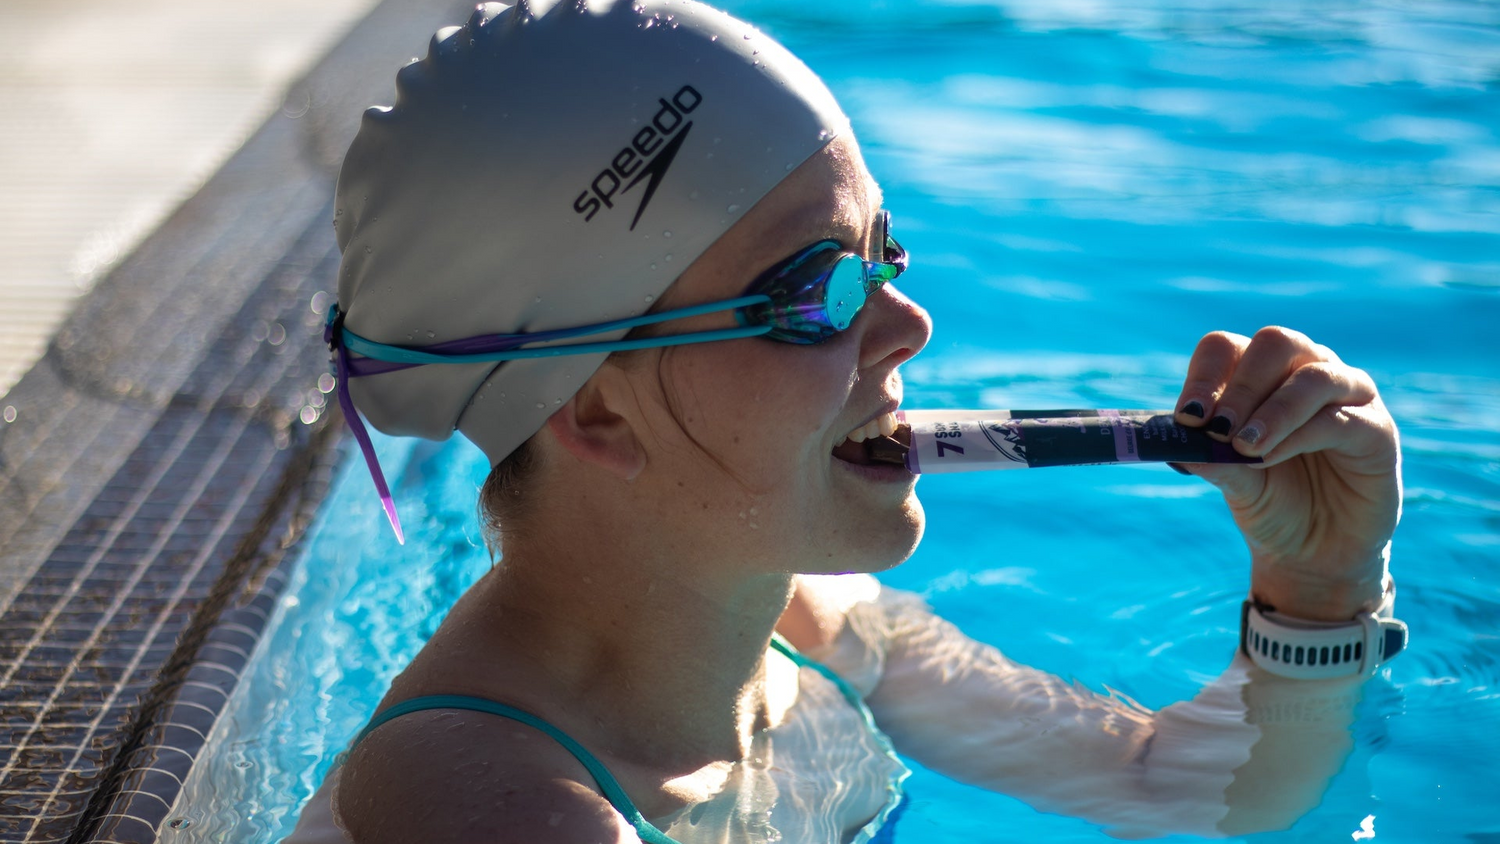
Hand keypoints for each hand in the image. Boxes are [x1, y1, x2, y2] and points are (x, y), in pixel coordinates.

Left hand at [1172, 327, 1400, 621]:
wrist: (1314, 553)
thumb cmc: (1271, 503)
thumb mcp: (1233, 481)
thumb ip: (1211, 458)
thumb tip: (1178, 442)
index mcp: (1262, 375)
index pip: (1228, 348)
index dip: (1204, 376)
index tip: (1186, 417)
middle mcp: (1307, 371)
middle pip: (1275, 343)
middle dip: (1239, 386)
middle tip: (1215, 428)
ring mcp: (1348, 396)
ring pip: (1313, 375)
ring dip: (1271, 410)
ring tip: (1244, 447)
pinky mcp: (1377, 429)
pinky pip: (1338, 418)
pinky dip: (1297, 434)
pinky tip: (1269, 458)